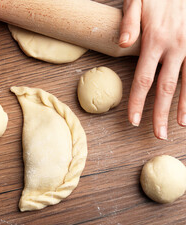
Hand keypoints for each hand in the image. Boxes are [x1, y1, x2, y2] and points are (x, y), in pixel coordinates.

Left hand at [119, 0, 185, 139]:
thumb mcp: (137, 0)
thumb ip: (129, 22)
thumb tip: (121, 45)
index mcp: (154, 40)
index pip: (143, 79)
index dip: (138, 102)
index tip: (133, 121)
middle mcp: (175, 47)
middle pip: (166, 88)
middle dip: (160, 113)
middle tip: (158, 135)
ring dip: (184, 106)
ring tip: (181, 126)